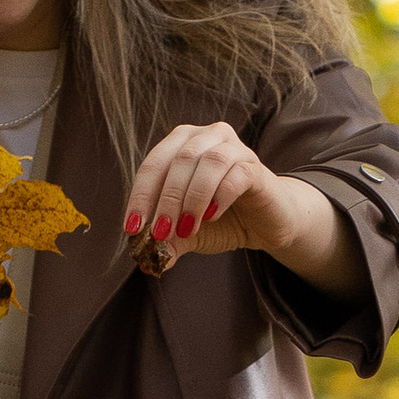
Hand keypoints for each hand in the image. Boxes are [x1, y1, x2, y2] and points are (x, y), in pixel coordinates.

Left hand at [123, 121, 301, 263]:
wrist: (265, 224)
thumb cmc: (222, 219)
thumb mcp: (187, 232)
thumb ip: (167, 240)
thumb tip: (146, 262)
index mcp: (182, 143)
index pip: (154, 164)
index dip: (141, 195)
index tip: (133, 227)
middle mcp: (207, 136)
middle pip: (180, 160)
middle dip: (166, 199)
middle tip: (160, 233)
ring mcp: (235, 148)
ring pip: (209, 162)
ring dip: (193, 198)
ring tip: (186, 228)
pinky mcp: (256, 167)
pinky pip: (236, 174)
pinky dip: (220, 196)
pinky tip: (212, 216)